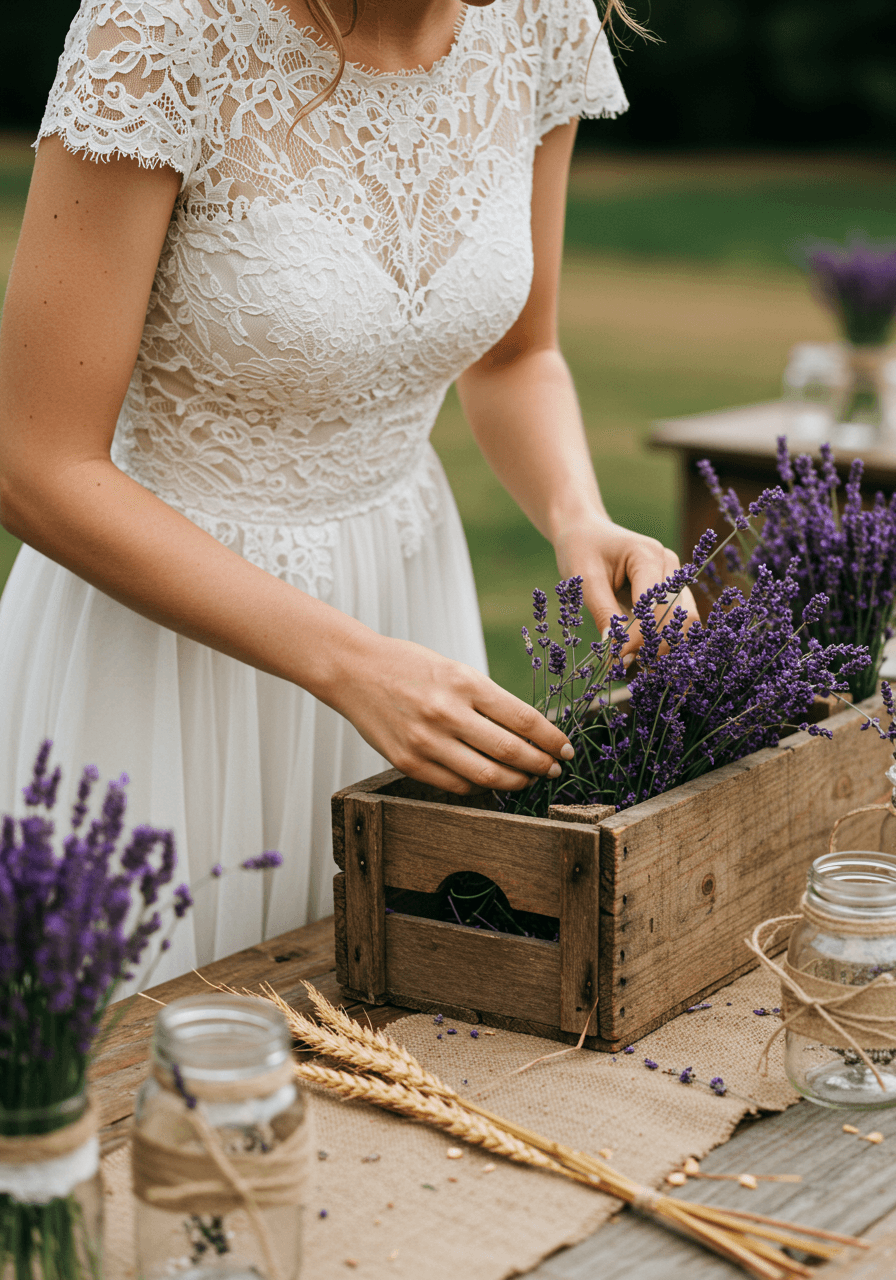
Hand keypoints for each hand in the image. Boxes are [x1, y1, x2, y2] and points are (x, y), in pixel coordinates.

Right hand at [333, 633, 573, 794]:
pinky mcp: (408, 762)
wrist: (355, 671)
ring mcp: (426, 741)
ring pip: (486, 777)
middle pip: (510, 752)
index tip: (565, 749)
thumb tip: (530, 734)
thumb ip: (489, 701)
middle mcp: (446, 713)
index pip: (524, 719)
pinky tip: (489, 781)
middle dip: (540, 765)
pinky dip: (480, 788)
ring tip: (526, 779)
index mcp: (464, 683)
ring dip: (515, 782)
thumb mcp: (455, 670)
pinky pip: (456, 786)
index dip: (552, 739)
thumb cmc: (410, 667)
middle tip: (553, 769)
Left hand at [554, 515, 700, 655]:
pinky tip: (645, 656)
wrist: (586, 533)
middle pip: (679, 615)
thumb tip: (616, 653)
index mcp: (648, 555)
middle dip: (657, 645)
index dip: (640, 636)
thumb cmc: (581, 550)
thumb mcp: (585, 581)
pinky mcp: (672, 591)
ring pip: (685, 622)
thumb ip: (604, 614)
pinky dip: (664, 640)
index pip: (655, 605)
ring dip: (665, 646)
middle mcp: (670, 565)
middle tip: (630, 666)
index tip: (618, 658)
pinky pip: (677, 621)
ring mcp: (675, 578)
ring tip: (639, 666)